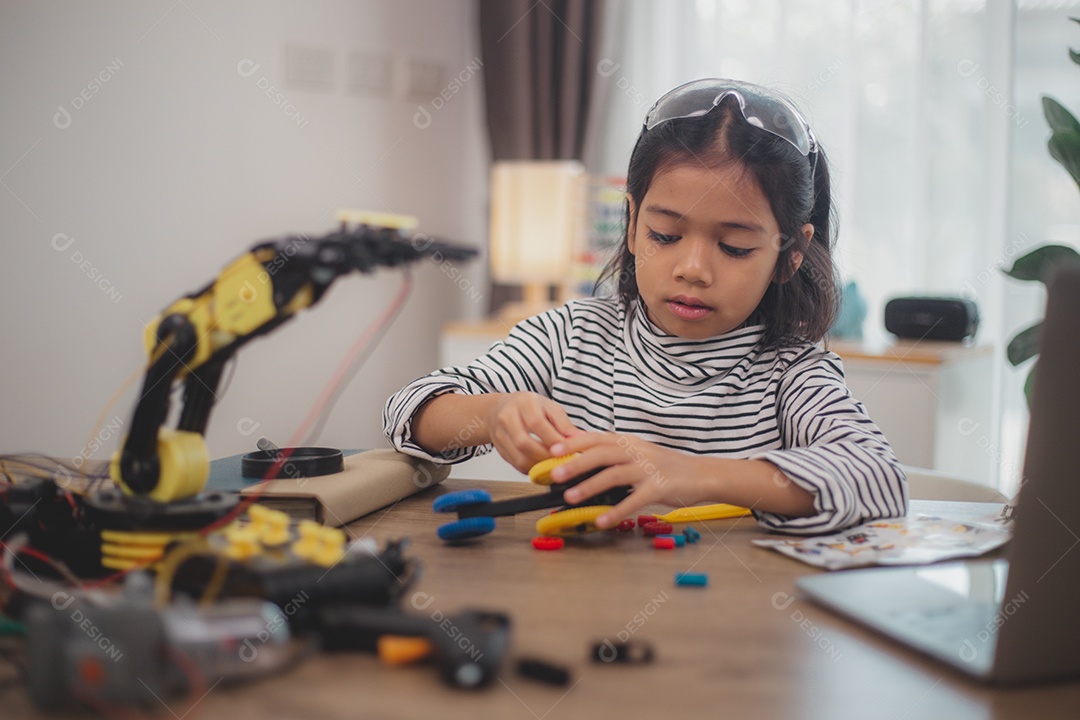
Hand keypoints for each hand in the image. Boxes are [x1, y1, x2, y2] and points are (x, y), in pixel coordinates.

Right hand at [487, 392, 581, 473]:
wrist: (501, 409)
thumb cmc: (529, 407)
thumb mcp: (550, 407)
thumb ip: (564, 424)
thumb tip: (581, 439)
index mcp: (523, 403)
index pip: (537, 424)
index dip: (553, 440)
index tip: (568, 450)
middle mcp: (507, 417)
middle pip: (524, 443)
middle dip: (545, 456)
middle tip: (562, 461)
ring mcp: (500, 434)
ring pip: (518, 457)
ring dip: (539, 466)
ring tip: (554, 466)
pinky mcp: (499, 449)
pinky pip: (516, 464)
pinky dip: (532, 469)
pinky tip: (542, 467)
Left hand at [547, 432, 702, 528]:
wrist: (700, 474)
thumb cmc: (664, 466)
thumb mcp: (637, 452)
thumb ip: (612, 452)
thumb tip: (580, 452)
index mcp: (628, 442)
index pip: (596, 438)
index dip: (573, 443)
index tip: (552, 450)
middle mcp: (636, 452)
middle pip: (601, 453)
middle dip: (576, 463)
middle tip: (555, 474)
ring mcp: (648, 469)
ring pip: (614, 474)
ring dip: (590, 486)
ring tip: (570, 497)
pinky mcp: (659, 488)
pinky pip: (634, 500)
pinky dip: (616, 511)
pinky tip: (601, 521)